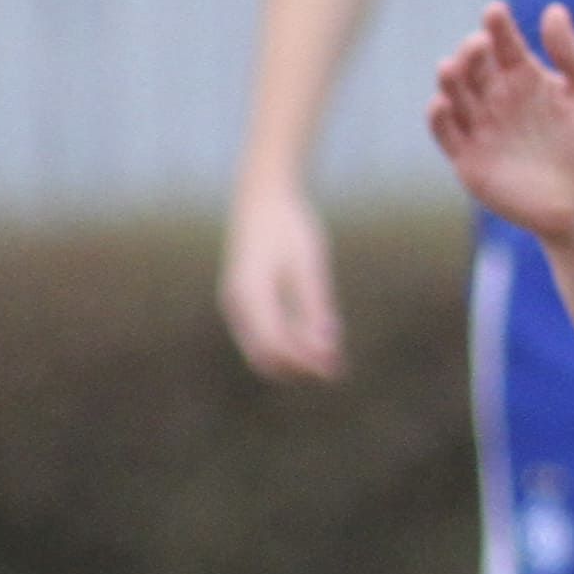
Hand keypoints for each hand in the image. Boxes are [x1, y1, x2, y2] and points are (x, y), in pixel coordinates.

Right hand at [221, 184, 346, 381]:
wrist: (263, 201)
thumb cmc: (289, 228)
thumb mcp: (308, 265)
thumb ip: (315, 305)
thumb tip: (328, 346)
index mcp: (250, 293)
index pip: (275, 343)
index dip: (305, 361)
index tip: (335, 369)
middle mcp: (237, 303)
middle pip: (264, 355)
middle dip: (299, 367)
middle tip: (336, 372)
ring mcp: (237, 304)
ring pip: (262, 349)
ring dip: (295, 359)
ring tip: (333, 361)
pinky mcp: (245, 302)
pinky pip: (263, 335)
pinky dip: (289, 344)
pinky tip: (319, 340)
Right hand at [428, 3, 573, 242]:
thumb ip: (572, 54)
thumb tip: (554, 10)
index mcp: (525, 75)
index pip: (505, 43)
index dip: (498, 26)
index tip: (495, 12)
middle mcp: (497, 95)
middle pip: (475, 65)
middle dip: (472, 52)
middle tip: (480, 44)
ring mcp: (480, 125)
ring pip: (455, 94)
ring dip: (451, 79)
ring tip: (453, 66)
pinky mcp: (468, 157)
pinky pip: (446, 133)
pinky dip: (439, 118)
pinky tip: (442, 104)